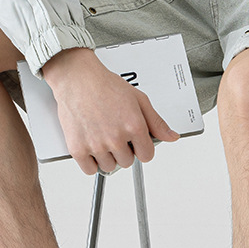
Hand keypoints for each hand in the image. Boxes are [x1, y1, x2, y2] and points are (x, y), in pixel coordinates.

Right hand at [41, 47, 179, 175]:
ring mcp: (96, 145)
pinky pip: (90, 169)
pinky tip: (92, 147)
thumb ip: (156, 121)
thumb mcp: (138, 99)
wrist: (76, 78)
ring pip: (109, 167)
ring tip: (102, 137)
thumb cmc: (104, 85)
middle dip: (124, 150)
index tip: (135, 143)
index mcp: (134, 126)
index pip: (147, 155)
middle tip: (115, 134)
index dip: (141, 148)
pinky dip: (91, 162)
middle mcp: (116, 138)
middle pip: (127, 162)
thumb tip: (171, 136)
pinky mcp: (78, 149)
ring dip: (107, 157)